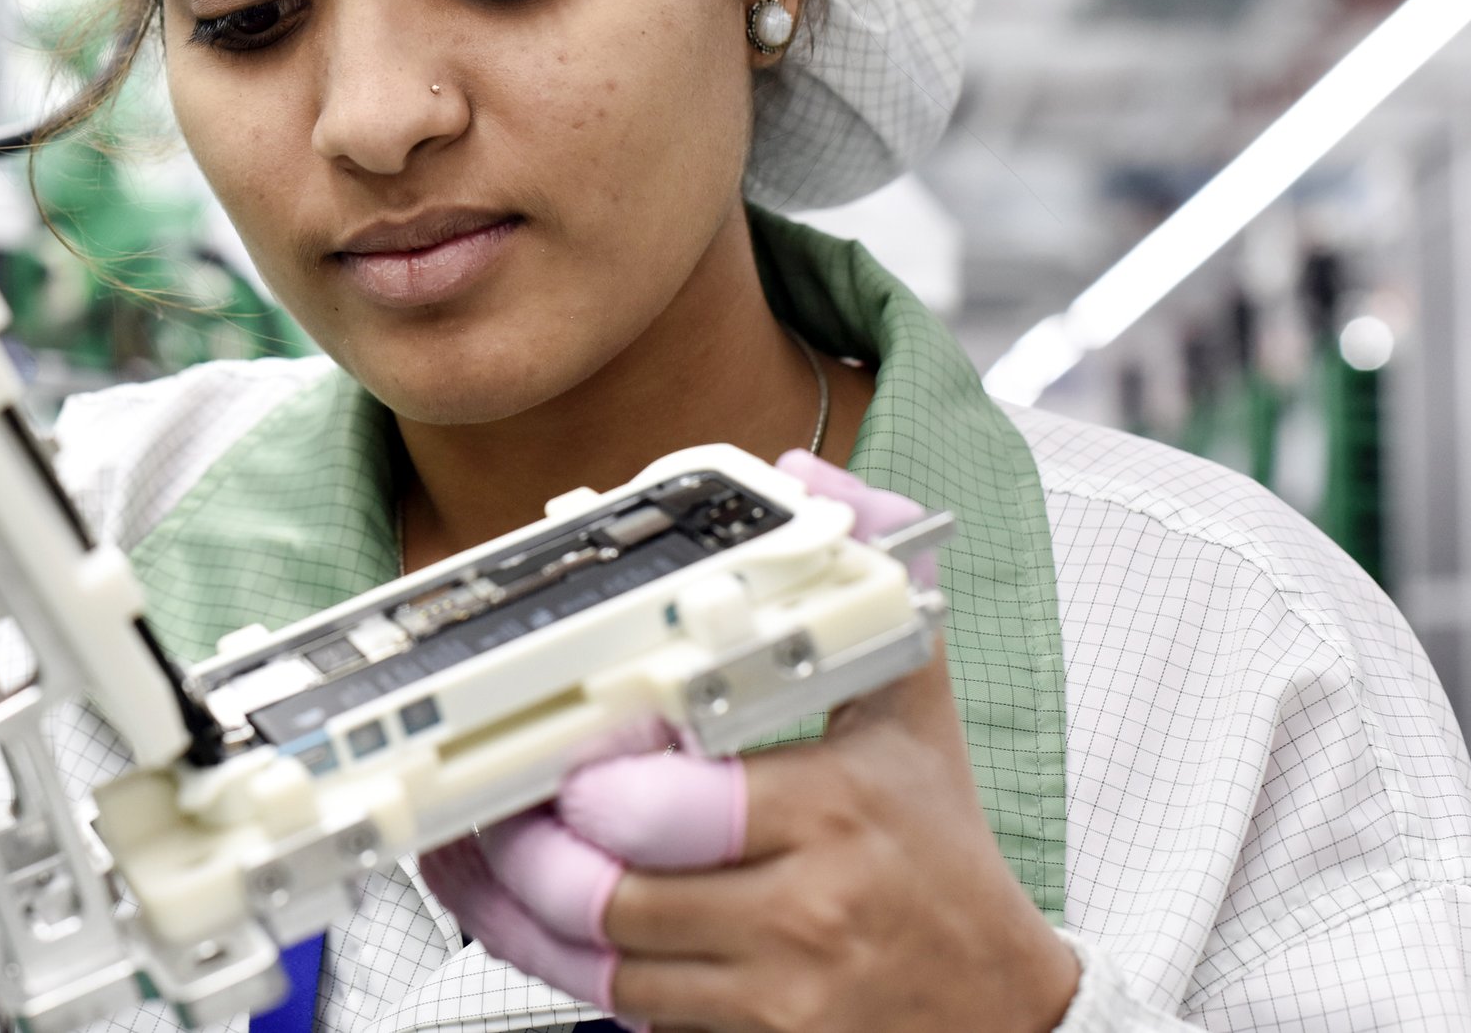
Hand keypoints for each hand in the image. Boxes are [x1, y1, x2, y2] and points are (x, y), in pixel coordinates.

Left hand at [420, 450, 1076, 1032]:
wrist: (1001, 1008)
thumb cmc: (940, 853)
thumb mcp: (915, 711)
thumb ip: (867, 587)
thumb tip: (814, 489)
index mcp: (832, 809)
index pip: (666, 807)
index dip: (585, 786)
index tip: (548, 749)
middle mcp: (799, 906)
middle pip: (608, 888)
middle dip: (522, 846)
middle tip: (481, 798)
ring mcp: (771, 986)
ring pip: (595, 956)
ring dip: (511, 904)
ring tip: (468, 848)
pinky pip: (619, 1004)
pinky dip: (549, 959)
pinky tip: (510, 914)